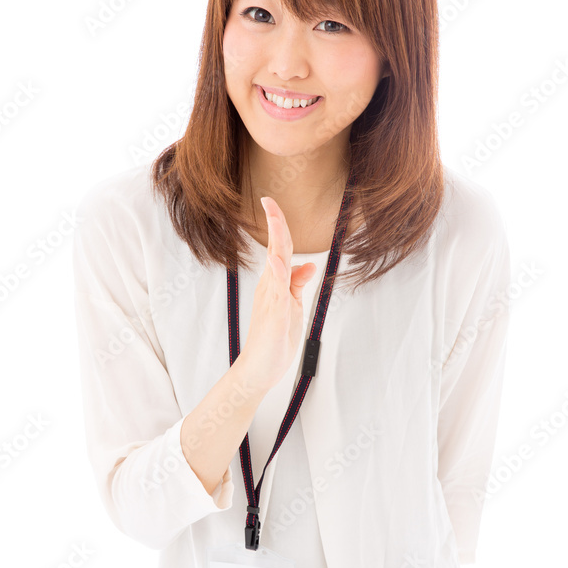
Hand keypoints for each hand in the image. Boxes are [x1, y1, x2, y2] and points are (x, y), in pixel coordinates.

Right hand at [238, 196, 317, 392]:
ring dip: (276, 240)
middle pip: (276, 248)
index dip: (279, 224)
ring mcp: (270, 299)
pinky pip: (275, 290)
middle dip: (274, 222)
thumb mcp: (292, 307)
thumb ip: (297, 285)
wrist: (259, 368)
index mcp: (276, 283)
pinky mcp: (273, 314)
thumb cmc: (274, 340)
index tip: (271, 202)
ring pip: (275, 264)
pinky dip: (277, 273)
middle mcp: (270, 286)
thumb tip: (309, 265)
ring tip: (273, 216)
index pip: (280, 248)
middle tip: (268, 199)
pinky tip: (278, 260)